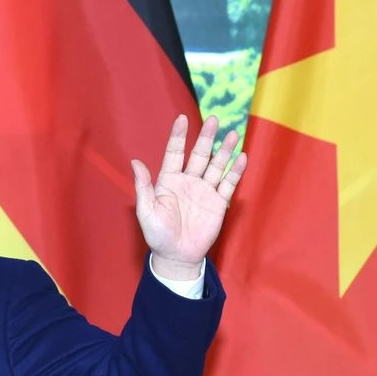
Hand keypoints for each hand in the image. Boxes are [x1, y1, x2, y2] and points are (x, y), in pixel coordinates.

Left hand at [130, 114, 246, 276]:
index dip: (178, 136)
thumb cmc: (157, 235)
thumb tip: (135, 162)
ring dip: (224, 151)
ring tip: (233, 134)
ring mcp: (204, 191)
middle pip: (199, 155)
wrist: (177, 256)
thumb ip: (143, 187)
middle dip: (206, 137)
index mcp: (168, 181)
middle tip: (214, 119)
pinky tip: (241, 157)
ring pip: (216, 166)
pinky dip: (235, 171)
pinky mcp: (218, 203)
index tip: (181, 118)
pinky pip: (228, 184)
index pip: (174, 153)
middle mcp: (188, 181)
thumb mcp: (146, 211)